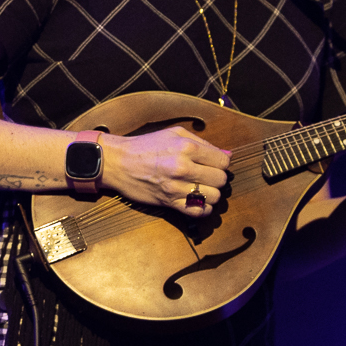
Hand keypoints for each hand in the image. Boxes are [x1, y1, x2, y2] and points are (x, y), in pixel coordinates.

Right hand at [95, 125, 232, 212]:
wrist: (117, 162)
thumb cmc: (145, 146)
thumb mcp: (174, 134)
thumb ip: (203, 142)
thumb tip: (227, 155)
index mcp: (187, 148)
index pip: (223, 161)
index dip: (221, 163)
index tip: (213, 164)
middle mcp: (183, 168)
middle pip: (221, 180)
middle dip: (217, 178)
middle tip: (206, 175)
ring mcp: (177, 187)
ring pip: (214, 197)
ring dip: (211, 194)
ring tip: (201, 188)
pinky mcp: (170, 202)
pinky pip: (199, 212)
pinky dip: (203, 209)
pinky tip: (197, 201)